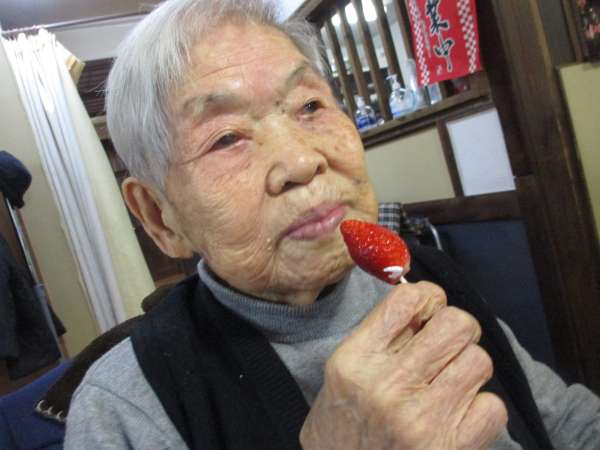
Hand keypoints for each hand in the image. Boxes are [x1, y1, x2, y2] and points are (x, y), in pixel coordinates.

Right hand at [300, 281, 507, 449]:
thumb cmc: (342, 426)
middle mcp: (387, 386)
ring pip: (478, 360)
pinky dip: (481, 407)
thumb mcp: (342, 373)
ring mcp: (420, 420)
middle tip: (447, 345)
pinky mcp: (447, 448)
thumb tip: (428, 304)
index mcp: (355, 360)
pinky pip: (492, 407)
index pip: (408, 299)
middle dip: (457, 329)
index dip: (429, 298)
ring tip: (451, 380)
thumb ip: (381, 337)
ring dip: (469, 367)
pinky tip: (459, 413)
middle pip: (456, 325)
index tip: (428, 312)